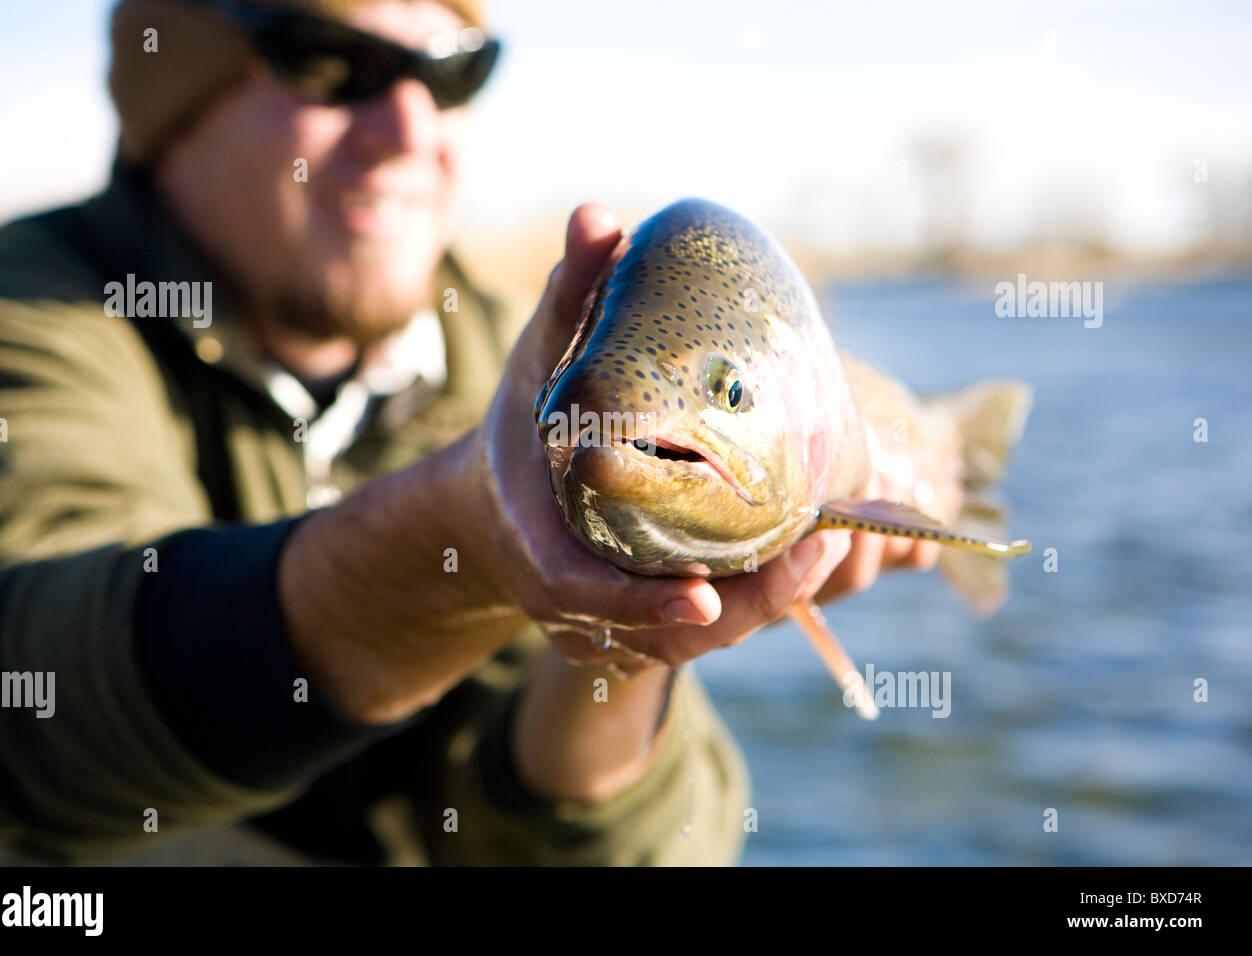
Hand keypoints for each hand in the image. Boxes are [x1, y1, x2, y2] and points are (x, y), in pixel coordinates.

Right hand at [467, 203, 864, 669]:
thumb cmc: (520, 428)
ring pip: (698, 640)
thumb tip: (600, 216)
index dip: (644, 605)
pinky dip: (758, 606)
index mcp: (544, 553)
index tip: (703, 596)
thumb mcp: (536, 364)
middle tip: (820, 549)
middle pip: (668, 633)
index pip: (590, 597)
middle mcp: (581, 604)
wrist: (496, 502)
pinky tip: (813, 561)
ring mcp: (615, 623)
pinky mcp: (645, 623)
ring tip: (833, 548)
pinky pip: (706, 630)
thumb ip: (568, 299)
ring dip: (768, 608)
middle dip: (748, 607)